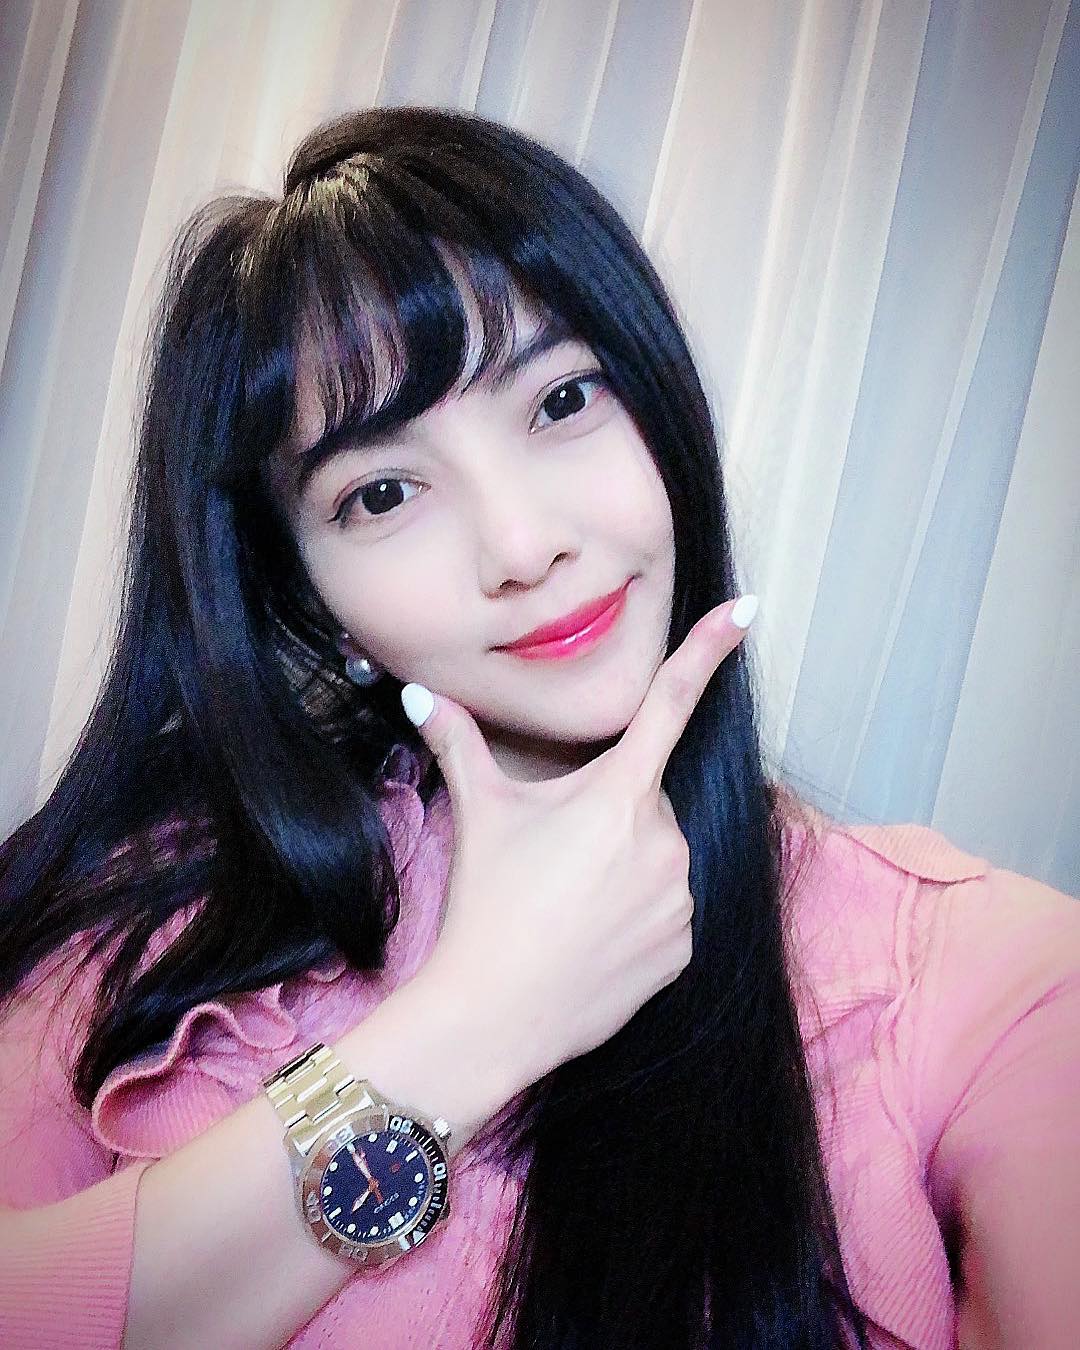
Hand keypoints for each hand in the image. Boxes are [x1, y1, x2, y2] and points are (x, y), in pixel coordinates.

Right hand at [404, 596, 754, 1086]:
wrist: (495, 1014)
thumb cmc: (486, 904)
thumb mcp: (478, 815)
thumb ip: (458, 742)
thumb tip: (418, 692)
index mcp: (617, 794)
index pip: (668, 704)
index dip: (706, 652)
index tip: (745, 611)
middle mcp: (664, 840)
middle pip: (645, 801)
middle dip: (609, 813)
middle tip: (556, 854)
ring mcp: (680, 899)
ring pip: (658, 857)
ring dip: (624, 865)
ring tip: (568, 904)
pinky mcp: (683, 949)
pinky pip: (668, 911)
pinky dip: (637, 915)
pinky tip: (592, 938)